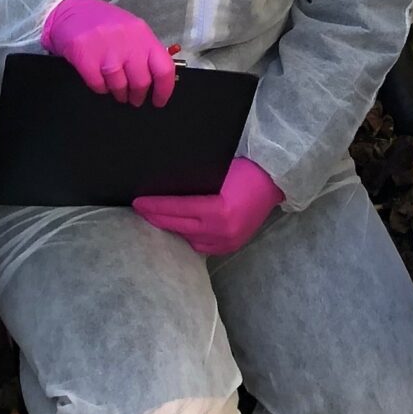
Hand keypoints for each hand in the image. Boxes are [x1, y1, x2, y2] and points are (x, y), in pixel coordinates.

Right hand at [41, 0, 176, 106]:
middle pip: (141, 82)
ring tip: (117, 90)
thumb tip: (157, 79)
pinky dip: (100, 88)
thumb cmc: (103, 22)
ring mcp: (105, 49)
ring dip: (119, 94)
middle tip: (135, 99)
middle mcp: (127, 41)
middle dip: (138, 96)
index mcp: (142, 34)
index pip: (163, 68)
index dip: (164, 90)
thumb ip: (144, 51)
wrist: (70, 9)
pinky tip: (99, 80)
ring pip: (119, 87)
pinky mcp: (85, 57)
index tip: (159, 101)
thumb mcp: (130, 30)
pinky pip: (99, 85)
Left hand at [135, 157, 282, 256]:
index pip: (177, 209)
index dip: (154, 206)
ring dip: (172, 228)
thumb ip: (195, 182)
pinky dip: (189, 236)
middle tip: (139, 209)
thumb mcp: (218, 171)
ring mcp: (228, 241)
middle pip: (179, 225)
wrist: (275, 179)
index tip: (137, 202)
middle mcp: (221, 231)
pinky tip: (179, 227)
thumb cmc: (246, 168)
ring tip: (155, 218)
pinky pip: (203, 245)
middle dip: (156, 217)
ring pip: (189, 238)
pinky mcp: (232, 245)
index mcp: (218, 211)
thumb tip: (167, 186)